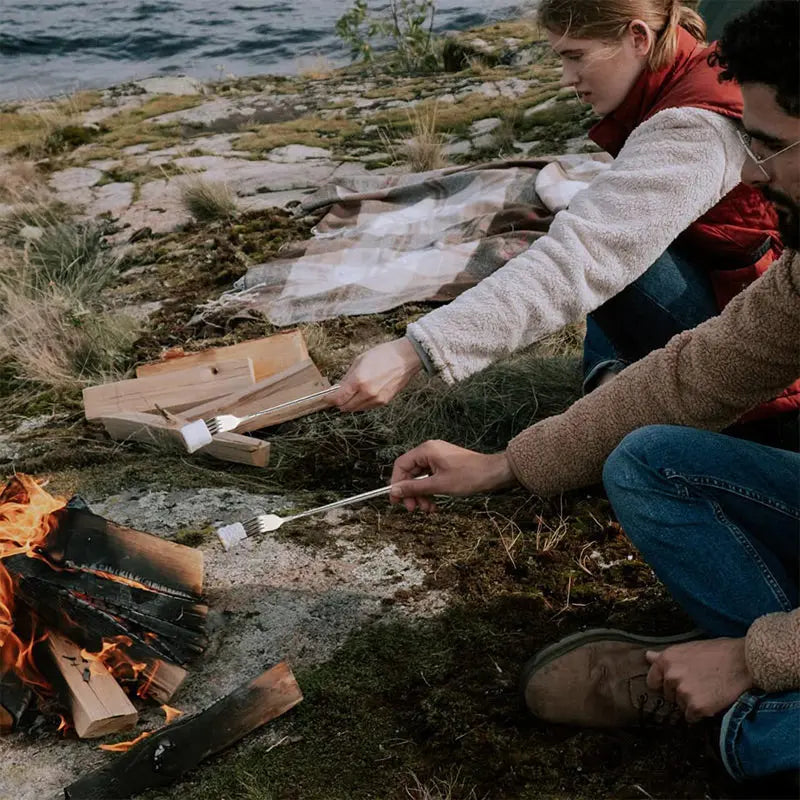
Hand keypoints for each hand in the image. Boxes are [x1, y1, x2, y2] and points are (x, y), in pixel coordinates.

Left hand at [328, 338, 421, 411]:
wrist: (405, 358)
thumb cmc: (384, 355)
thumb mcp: (359, 361)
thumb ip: (346, 378)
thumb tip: (337, 388)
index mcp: (359, 381)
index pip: (338, 399)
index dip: (329, 400)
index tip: (326, 398)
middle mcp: (367, 393)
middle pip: (345, 407)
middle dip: (339, 402)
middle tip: (337, 395)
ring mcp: (377, 399)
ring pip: (356, 409)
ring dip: (350, 403)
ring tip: (352, 392)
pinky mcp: (384, 402)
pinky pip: (367, 407)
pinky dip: (361, 403)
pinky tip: (363, 393)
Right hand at [389, 440, 518, 511]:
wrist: (494, 474)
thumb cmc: (470, 475)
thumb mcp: (438, 485)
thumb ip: (414, 488)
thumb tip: (395, 491)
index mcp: (426, 450)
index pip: (401, 465)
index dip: (396, 483)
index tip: (396, 499)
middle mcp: (430, 451)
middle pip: (410, 473)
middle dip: (411, 492)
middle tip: (412, 508)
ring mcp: (438, 458)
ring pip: (420, 478)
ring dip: (421, 495)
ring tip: (427, 509)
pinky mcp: (445, 465)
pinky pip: (430, 478)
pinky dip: (430, 492)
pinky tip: (433, 505)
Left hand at [645, 638, 752, 722]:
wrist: (743, 662)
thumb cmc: (717, 653)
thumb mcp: (687, 649)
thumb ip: (665, 656)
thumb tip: (647, 656)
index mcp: (666, 660)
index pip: (652, 681)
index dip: (664, 684)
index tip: (675, 684)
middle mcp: (671, 676)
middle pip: (668, 695)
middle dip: (680, 693)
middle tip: (698, 684)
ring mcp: (683, 692)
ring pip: (680, 706)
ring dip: (691, 703)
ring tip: (707, 690)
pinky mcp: (697, 706)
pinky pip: (691, 717)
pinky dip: (701, 713)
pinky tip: (711, 700)